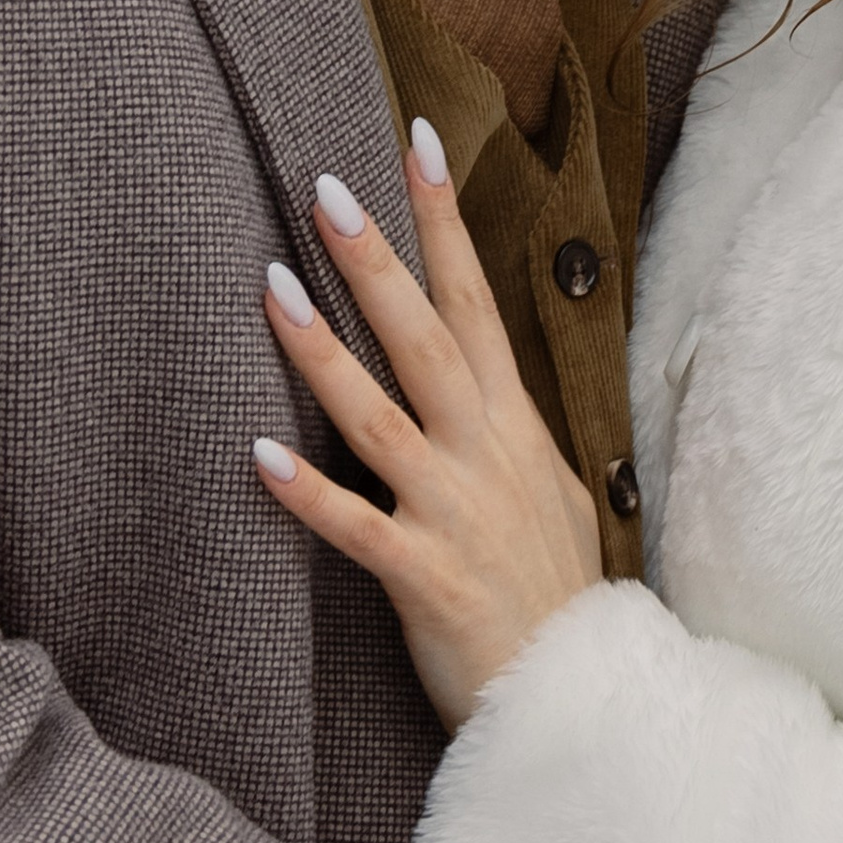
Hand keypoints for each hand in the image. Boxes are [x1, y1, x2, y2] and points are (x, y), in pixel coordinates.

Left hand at [253, 124, 603, 729]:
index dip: (444, 223)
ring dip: (323, 350)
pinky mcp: (426, 578)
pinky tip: (258, 455)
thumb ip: (510, 439)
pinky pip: (357, 526)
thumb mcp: (551, 497)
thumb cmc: (554, 599)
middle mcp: (486, 455)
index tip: (417, 144)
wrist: (584, 698)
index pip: (475, 303)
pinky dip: (309, 491)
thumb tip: (489, 390)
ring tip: (272, 285)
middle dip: (378, 261)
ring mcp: (456, 514)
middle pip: (427, 338)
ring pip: (380, 415)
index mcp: (513, 428)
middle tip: (324, 188)